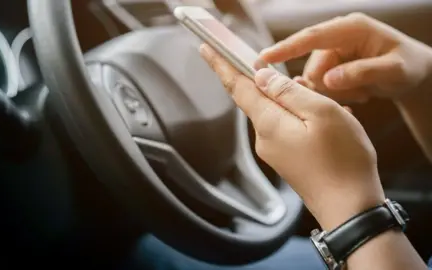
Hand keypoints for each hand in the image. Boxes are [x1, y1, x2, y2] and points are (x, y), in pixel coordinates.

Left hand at [200, 44, 384, 229]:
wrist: (350, 209)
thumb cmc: (342, 160)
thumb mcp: (321, 113)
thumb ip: (288, 92)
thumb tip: (262, 75)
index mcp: (268, 122)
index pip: (237, 86)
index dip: (222, 65)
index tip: (207, 49)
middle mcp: (264, 138)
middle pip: (260, 99)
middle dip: (276, 84)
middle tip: (302, 81)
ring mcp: (275, 151)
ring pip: (279, 113)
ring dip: (297, 102)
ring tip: (328, 108)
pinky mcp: (287, 160)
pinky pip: (289, 128)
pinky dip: (305, 119)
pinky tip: (329, 123)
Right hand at [258, 13, 431, 102]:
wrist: (415, 72)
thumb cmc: (409, 66)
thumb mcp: (393, 70)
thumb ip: (361, 73)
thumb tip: (328, 80)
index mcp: (351, 28)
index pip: (312, 37)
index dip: (287, 48)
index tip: (264, 58)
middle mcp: (338, 37)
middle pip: (312, 66)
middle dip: (326, 86)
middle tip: (355, 95)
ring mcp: (334, 51)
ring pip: (315, 79)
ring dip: (334, 93)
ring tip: (362, 93)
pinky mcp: (332, 64)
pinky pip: (321, 85)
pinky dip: (336, 94)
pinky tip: (358, 93)